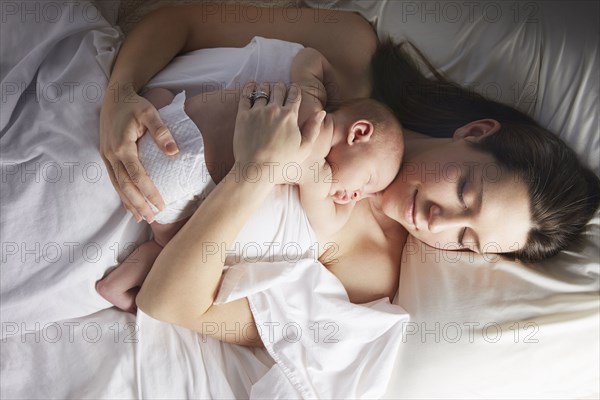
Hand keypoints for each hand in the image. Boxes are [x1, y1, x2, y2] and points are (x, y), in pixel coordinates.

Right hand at [99, 84, 177, 222]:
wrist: (113, 96)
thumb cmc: (134, 104)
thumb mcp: (149, 112)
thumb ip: (162, 131)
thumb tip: (174, 152)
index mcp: (123, 146)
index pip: (138, 176)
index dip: (150, 192)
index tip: (162, 205)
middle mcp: (111, 155)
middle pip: (125, 186)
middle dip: (139, 204)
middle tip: (152, 219)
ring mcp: (106, 157)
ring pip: (118, 186)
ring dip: (129, 203)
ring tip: (142, 218)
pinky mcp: (106, 157)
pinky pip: (114, 181)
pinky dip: (122, 195)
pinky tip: (129, 206)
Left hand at [232, 81, 324, 183]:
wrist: (256, 169)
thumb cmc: (282, 162)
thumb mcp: (304, 148)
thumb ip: (313, 128)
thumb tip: (322, 112)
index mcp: (290, 116)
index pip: (294, 95)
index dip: (295, 90)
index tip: (294, 88)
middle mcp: (274, 109)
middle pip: (279, 89)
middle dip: (281, 86)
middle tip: (280, 86)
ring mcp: (257, 111)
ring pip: (263, 91)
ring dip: (266, 86)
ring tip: (266, 85)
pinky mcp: (243, 116)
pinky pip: (246, 96)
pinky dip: (249, 88)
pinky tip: (251, 85)